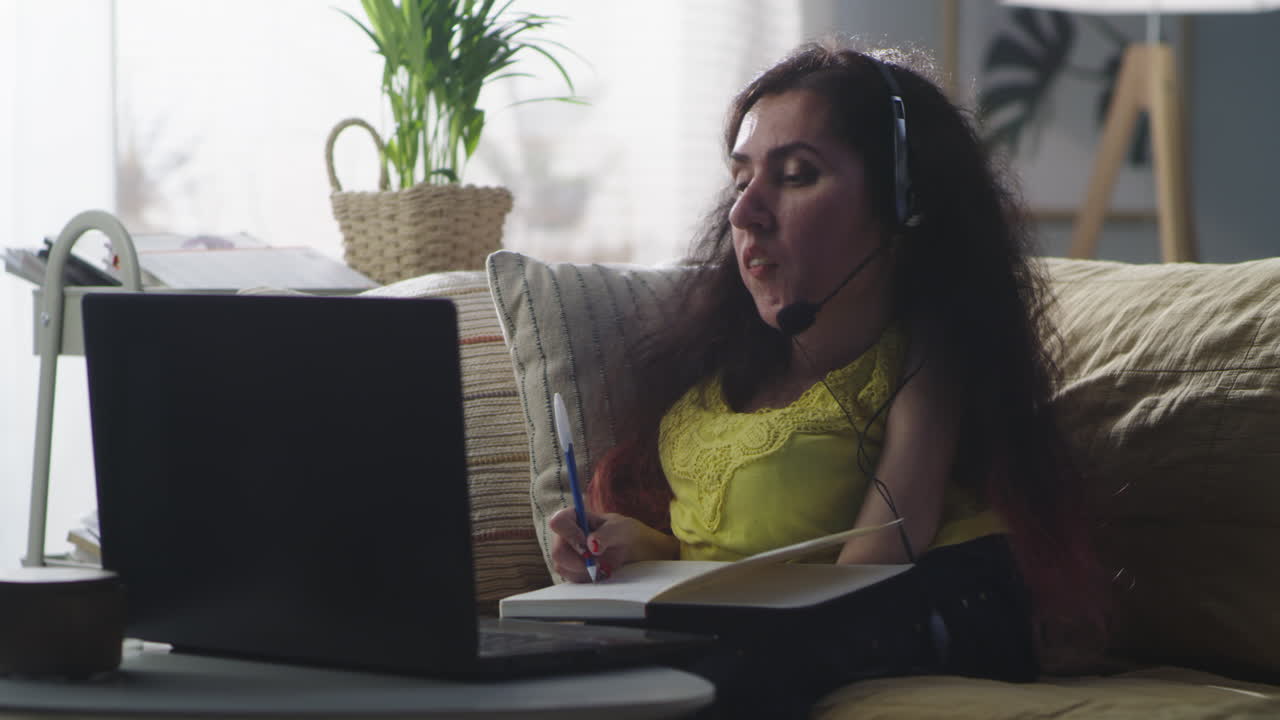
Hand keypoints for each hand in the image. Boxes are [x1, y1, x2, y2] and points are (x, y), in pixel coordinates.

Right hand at [548, 508, 678, 582]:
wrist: (630, 549)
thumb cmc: (623, 532)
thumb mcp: (620, 529)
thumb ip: (606, 534)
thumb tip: (591, 545)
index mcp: (573, 517)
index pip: (558, 522)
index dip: (570, 535)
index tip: (587, 543)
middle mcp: (564, 535)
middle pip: (557, 552)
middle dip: (579, 561)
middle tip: (598, 562)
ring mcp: (566, 554)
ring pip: (563, 568)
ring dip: (585, 571)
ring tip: (603, 565)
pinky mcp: (570, 570)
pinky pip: (572, 579)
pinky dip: (587, 578)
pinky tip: (600, 571)